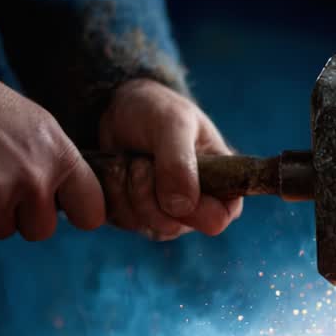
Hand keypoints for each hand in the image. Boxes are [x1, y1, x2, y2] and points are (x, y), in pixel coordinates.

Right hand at [0, 50, 104, 239]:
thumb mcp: (39, 126)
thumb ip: (56, 163)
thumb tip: (66, 197)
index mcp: (61, 158)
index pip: (91, 211)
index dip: (76, 214)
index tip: (61, 209)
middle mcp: (36, 179)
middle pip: (40, 230)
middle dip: (21, 217)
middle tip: (1, 188)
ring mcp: (0, 194)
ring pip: (2, 231)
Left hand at [96, 79, 242, 240]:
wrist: (120, 109)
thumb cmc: (158, 110)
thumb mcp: (173, 123)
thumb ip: (180, 163)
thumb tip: (181, 207)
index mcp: (221, 185)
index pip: (218, 218)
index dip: (195, 208)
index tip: (175, 178)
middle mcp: (196, 207)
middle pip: (174, 227)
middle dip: (150, 192)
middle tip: (144, 161)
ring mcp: (166, 215)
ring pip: (146, 225)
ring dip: (129, 189)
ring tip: (132, 160)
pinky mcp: (137, 216)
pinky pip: (122, 220)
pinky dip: (114, 193)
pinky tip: (118, 170)